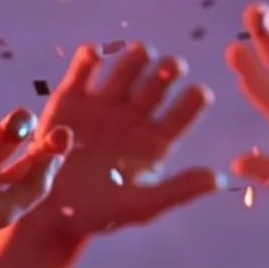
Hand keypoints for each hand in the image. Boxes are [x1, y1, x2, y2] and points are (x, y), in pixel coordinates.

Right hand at [25, 43, 218, 238]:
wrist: (49, 212)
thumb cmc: (100, 213)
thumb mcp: (142, 206)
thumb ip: (180, 190)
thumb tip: (219, 179)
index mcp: (157, 139)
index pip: (186, 110)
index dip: (195, 99)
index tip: (199, 94)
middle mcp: (135, 116)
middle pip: (161, 80)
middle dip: (169, 70)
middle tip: (172, 68)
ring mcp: (105, 104)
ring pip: (128, 66)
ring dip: (137, 56)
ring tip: (141, 55)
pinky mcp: (72, 97)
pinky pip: (84, 67)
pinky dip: (89, 56)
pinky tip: (95, 54)